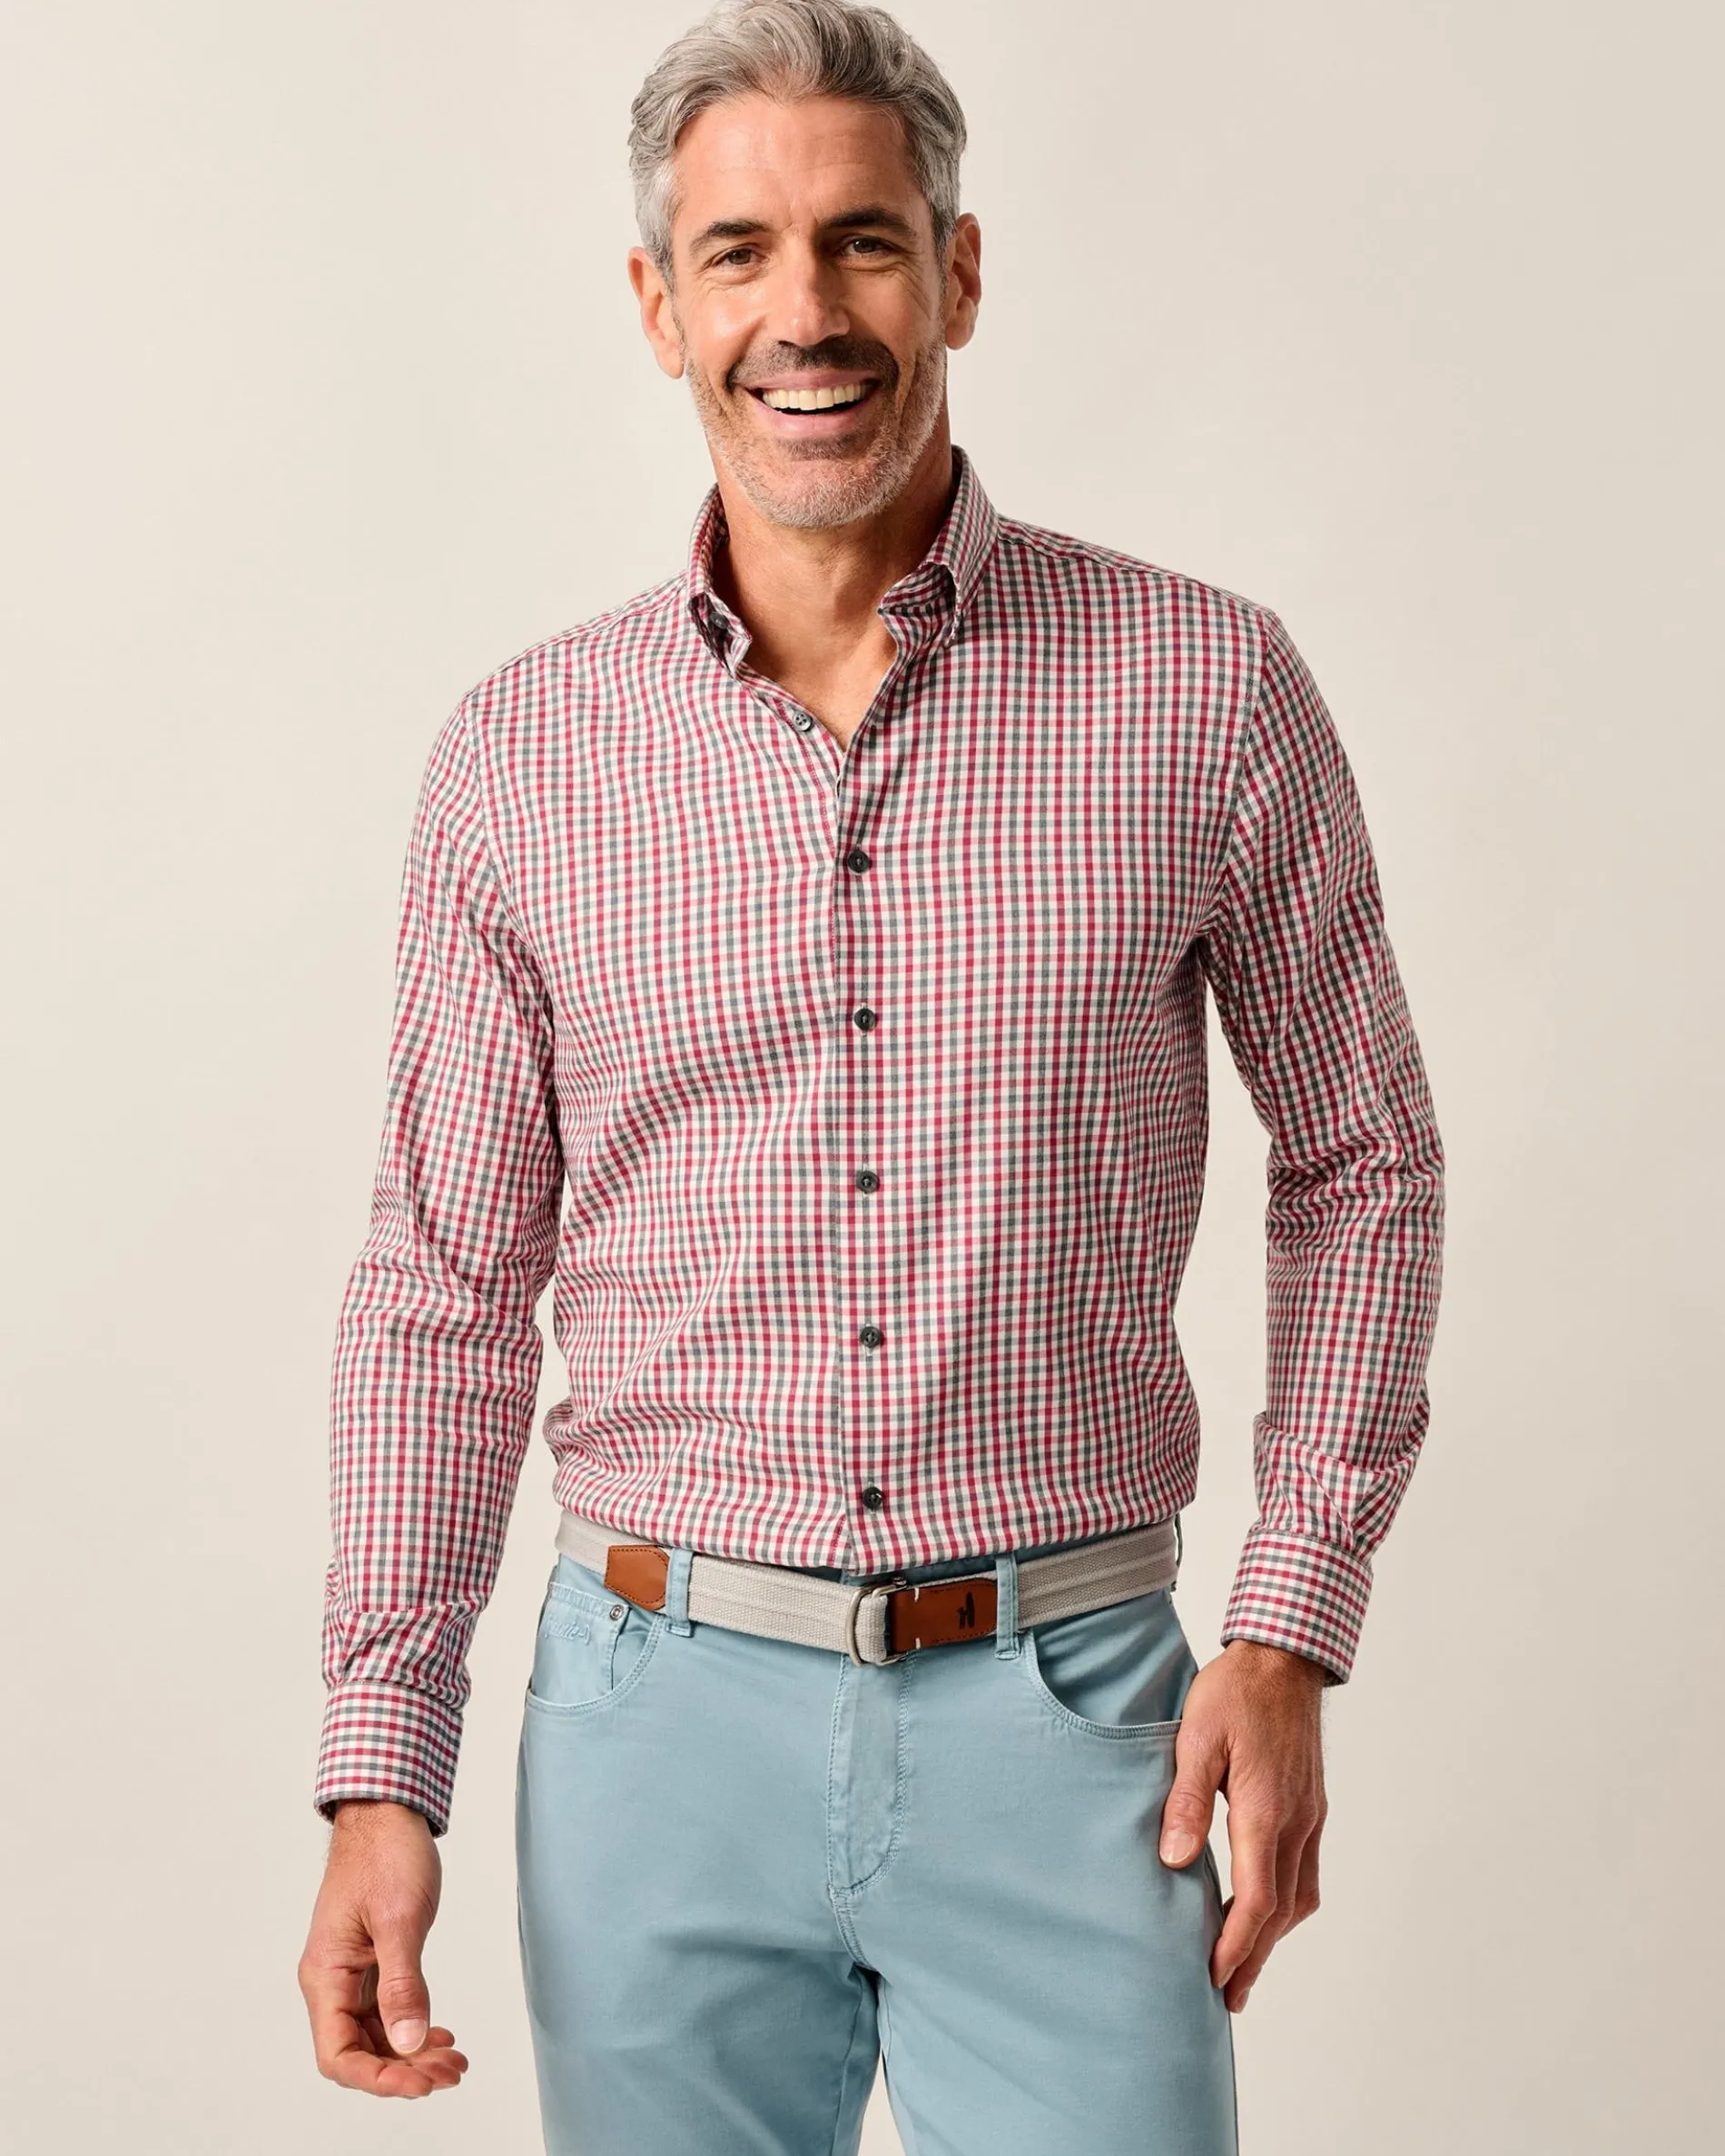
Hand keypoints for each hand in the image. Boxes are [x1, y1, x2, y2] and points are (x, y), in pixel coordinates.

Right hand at [298, 1798, 469, 2096]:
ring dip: (412, 2052)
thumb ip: (403, 1985)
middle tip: (451, 2071)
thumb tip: (408, 2044)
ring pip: (376, 2034)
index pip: (339, 2055)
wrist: (388, 1812)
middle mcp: (333, 1981)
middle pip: (359, 2051)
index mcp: (326, 1976)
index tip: (422, 2083)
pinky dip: (413, 2026)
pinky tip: (440, 2033)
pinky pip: (386, 2010)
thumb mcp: (400, 1920)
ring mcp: (352, 1972)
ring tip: (454, 2060)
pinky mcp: (372, 1961)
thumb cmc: (386, 1854)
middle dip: (404, 2070)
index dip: (379, 2079)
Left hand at [1156, 1639, 1328, 2011]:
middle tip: (1228, 1996)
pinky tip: (1262, 1908)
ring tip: (1241, 1962)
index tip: (1212, 1977)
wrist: (1285, 1659)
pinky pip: (1304, 1872)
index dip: (1234, 1945)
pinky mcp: (1311, 1808)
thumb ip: (1186, 1800)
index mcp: (1264, 1810)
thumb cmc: (1236, 1693)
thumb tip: (1174, 1859)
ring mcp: (1309, 1817)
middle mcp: (1295, 1822)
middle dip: (1253, 1957)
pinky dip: (1283, 1903)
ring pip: (1298, 1896)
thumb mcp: (1196, 1738)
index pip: (1255, 1899)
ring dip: (1271, 1935)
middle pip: (1280, 1912)